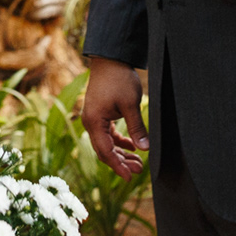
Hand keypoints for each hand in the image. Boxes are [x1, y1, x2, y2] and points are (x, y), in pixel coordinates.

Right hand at [80, 57, 148, 177]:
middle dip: (121, 162)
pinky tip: (132, 146)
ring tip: (137, 162)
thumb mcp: (131, 105)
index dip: (118, 166)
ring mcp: (93, 118)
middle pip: (104, 150)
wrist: (110, 59)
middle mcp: (90, 122)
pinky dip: (118, 141)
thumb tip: (145, 149)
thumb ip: (137, 128)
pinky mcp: (99, 114)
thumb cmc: (119, 79)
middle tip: (138, 170)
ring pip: (106, 143)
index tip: (130, 176)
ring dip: (120, 153)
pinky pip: (107, 134)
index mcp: (94, 122)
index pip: (105, 151)